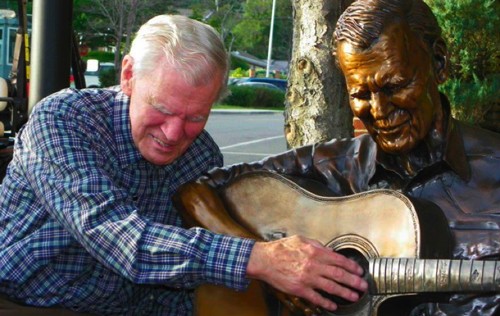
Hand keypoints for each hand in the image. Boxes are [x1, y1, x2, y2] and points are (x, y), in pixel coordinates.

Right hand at [246, 235, 367, 311]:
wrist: (264, 260)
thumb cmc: (280, 249)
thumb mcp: (300, 239)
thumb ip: (316, 244)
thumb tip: (328, 250)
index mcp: (315, 252)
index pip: (339, 260)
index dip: (351, 266)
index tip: (358, 271)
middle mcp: (313, 265)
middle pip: (339, 274)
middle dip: (353, 281)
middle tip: (363, 285)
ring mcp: (307, 278)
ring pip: (331, 287)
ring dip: (345, 292)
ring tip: (354, 296)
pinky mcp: (299, 289)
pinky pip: (316, 297)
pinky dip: (326, 302)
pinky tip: (333, 305)